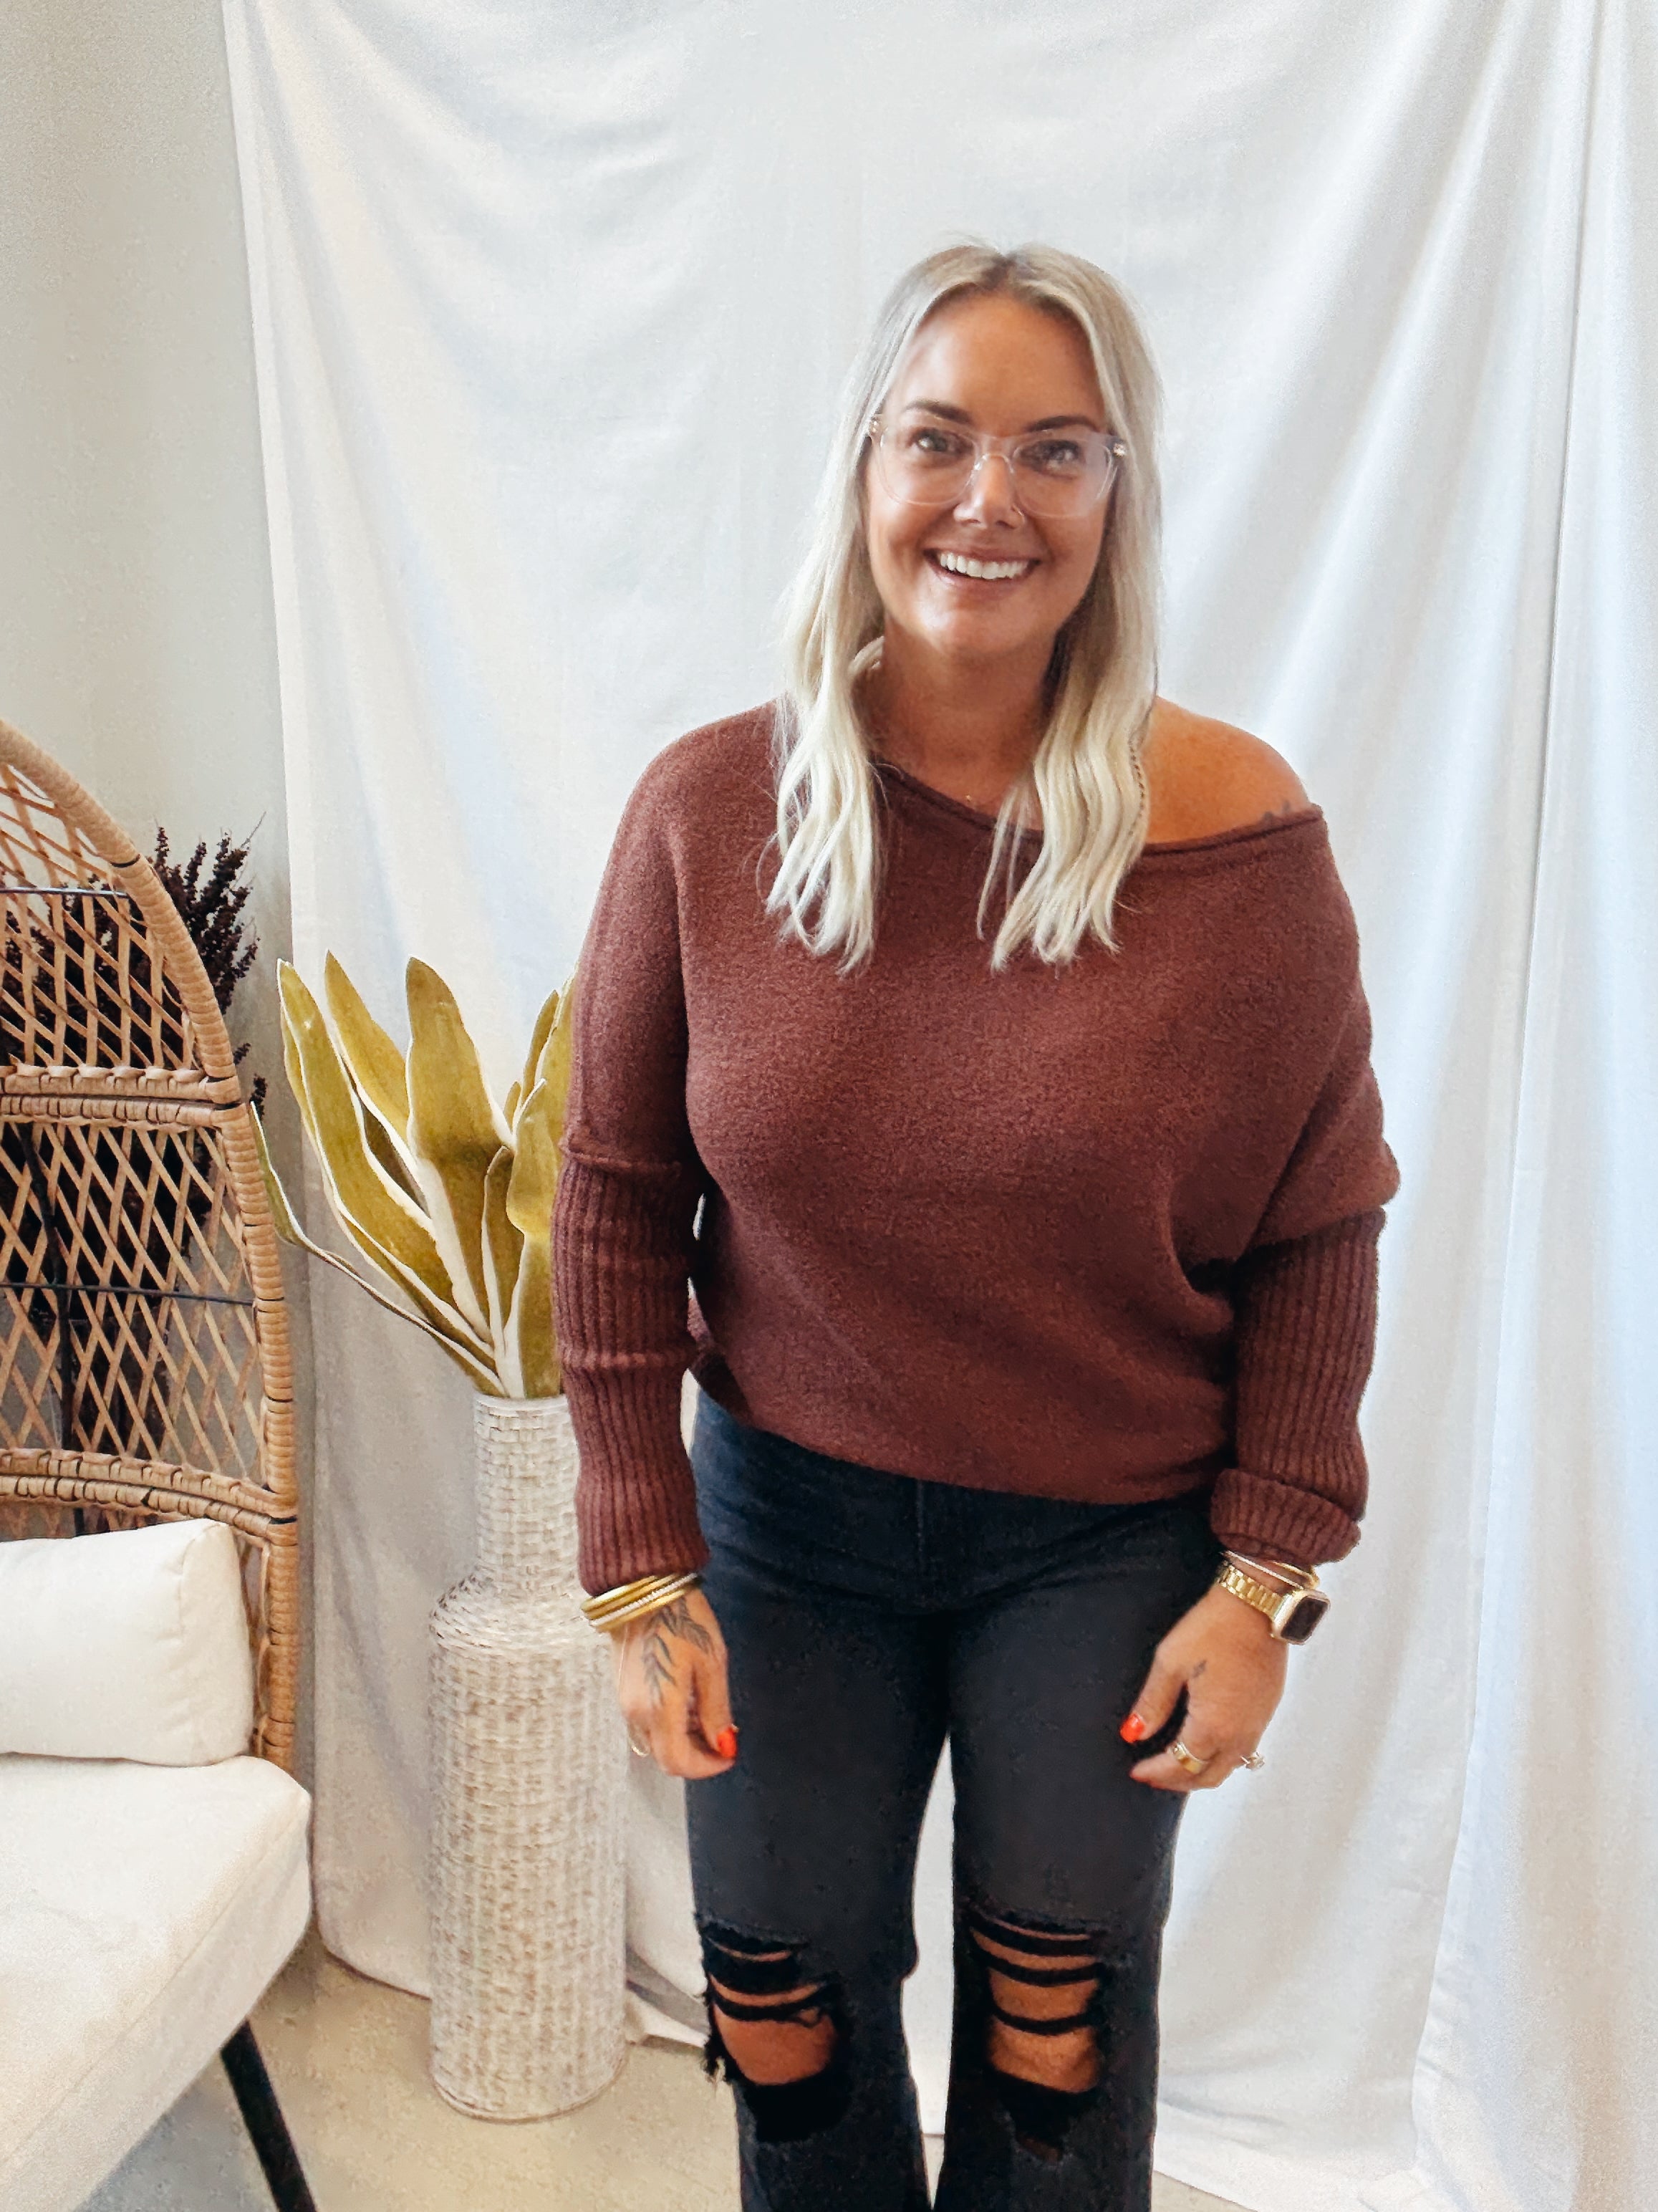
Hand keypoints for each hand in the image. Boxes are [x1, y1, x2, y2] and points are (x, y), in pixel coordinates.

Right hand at [613, 1585, 737, 1778]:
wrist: (644, 1587)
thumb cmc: (683, 1620)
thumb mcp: (711, 1664)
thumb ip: (716, 1710)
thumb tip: (724, 1745)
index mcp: (659, 1710)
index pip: (679, 1763)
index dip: (707, 1766)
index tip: (729, 1753)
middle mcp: (636, 1713)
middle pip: (665, 1756)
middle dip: (696, 1754)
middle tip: (722, 1735)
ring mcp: (625, 1701)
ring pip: (655, 1740)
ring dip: (682, 1739)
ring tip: (707, 1712)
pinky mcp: (622, 1687)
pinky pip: (645, 1720)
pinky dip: (668, 1722)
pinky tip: (686, 1697)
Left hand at [1121, 1583, 1287, 1790]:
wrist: (1261, 1605)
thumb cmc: (1215, 1628)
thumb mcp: (1171, 1661)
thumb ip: (1152, 1703)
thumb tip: (1133, 1733)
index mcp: (1213, 1726)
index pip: (1180, 1765)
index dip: (1156, 1772)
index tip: (1137, 1770)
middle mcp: (1240, 1734)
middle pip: (1208, 1777)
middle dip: (1178, 1781)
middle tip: (1153, 1775)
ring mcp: (1258, 1724)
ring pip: (1230, 1767)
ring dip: (1202, 1771)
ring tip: (1177, 1764)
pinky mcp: (1267, 1709)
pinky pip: (1245, 1749)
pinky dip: (1222, 1756)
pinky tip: (1207, 1742)